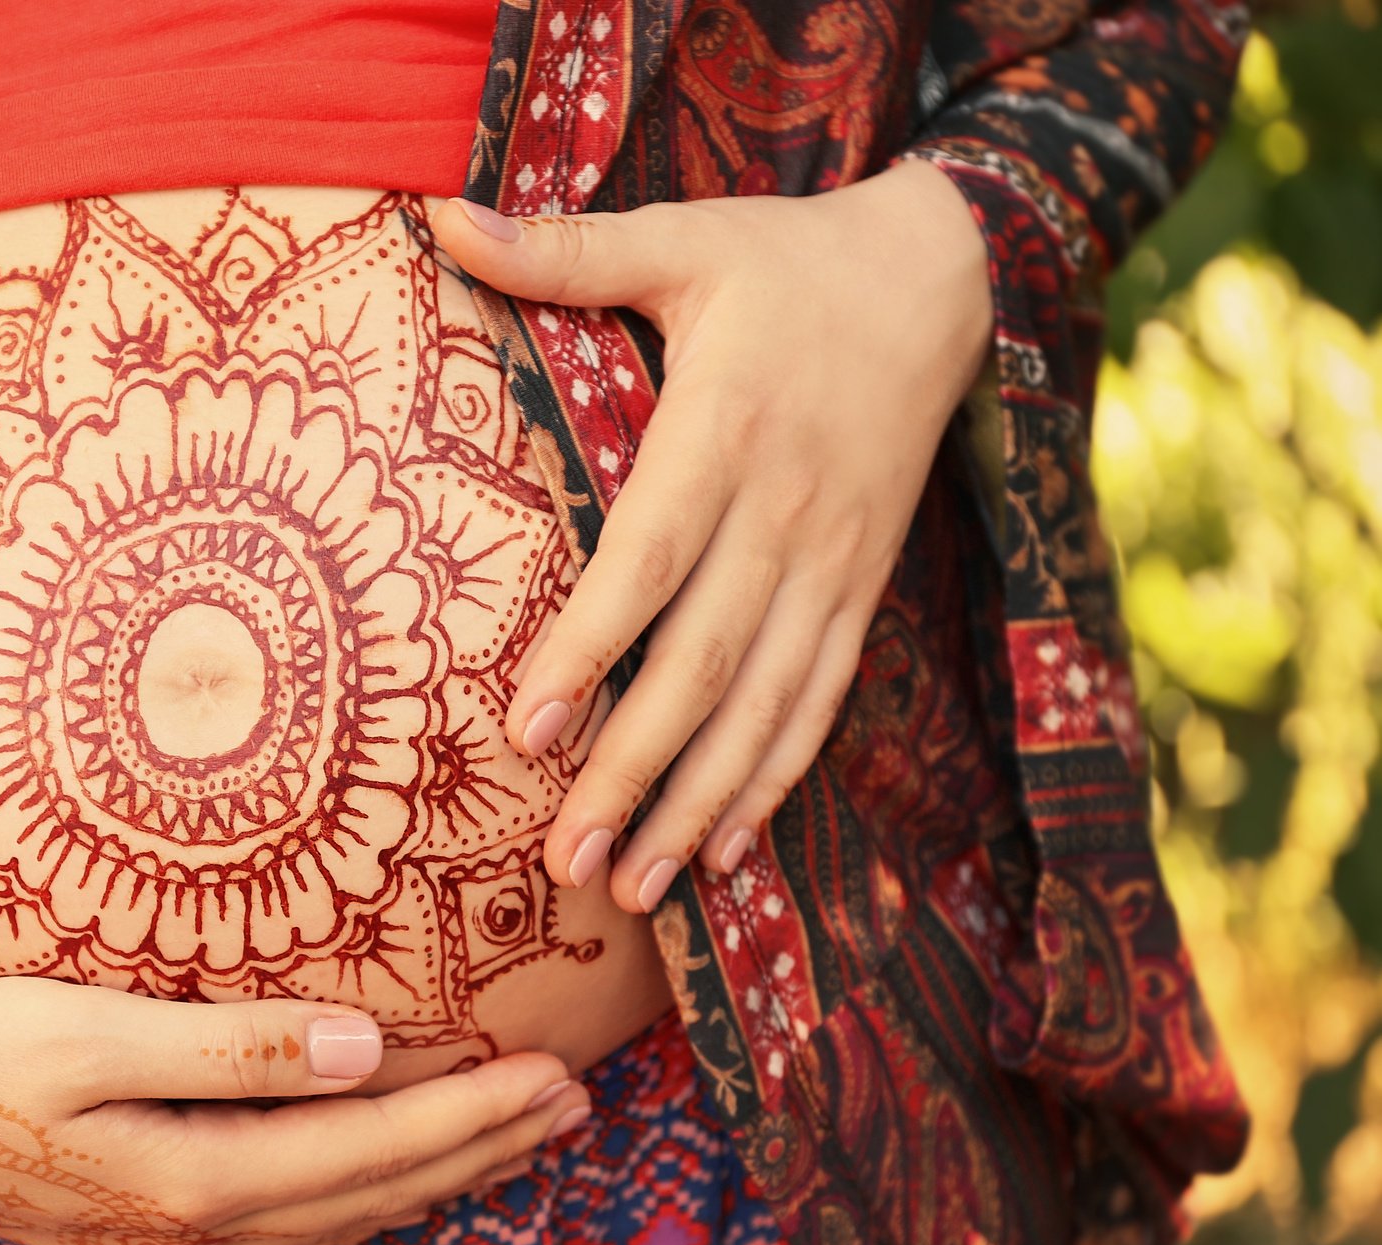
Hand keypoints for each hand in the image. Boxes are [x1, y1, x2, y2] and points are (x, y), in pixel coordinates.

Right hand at [0, 977, 583, 1244]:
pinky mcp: (144, 1230)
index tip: (554, 1074)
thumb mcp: (89, 1032)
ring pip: (338, 1218)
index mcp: (193, 1179)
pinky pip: (289, 1226)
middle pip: (374, 1194)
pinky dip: (360, 1202)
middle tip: (573, 1105)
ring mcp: (168, 1241)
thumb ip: (229, 1046)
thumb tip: (362, 1050)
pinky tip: (385, 1183)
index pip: (370, 1151)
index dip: (469, 1114)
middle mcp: (195, 1227)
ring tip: (510, 1141)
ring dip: (433, 1180)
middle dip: (480, 1150)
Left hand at [429, 162, 992, 910]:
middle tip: (563, 859)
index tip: (527, 728)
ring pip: (764, 706)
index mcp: (724, 431)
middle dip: (633, 769)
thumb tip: (441, 215)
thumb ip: (565, 249)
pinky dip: (774, 780)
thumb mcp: (681, 236)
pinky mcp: (862, 591)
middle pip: (703, 663)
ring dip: (696, 803)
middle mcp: (783, 515)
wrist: (944, 276)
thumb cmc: (785, 261)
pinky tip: (722, 851)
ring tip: (627, 888)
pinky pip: (820, 701)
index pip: (649, 561)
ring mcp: (833, 564)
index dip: (590, 647)